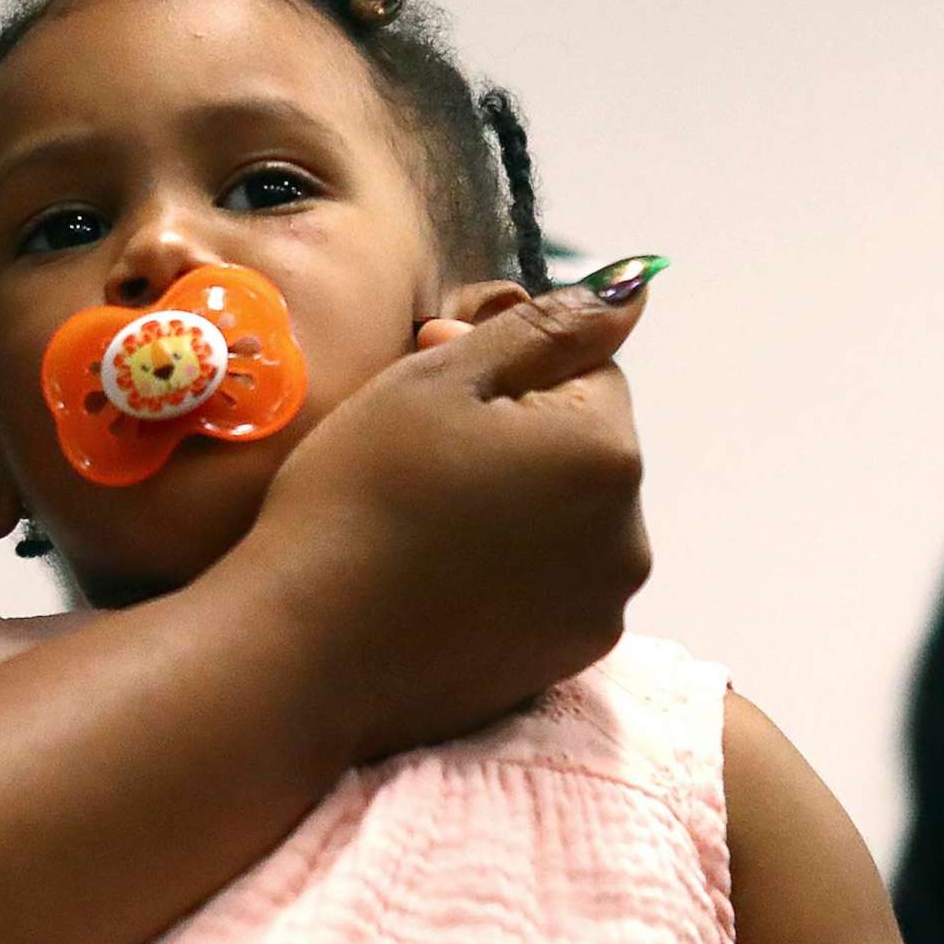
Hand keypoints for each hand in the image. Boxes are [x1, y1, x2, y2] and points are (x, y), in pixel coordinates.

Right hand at [241, 277, 653, 757]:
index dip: (504, 370)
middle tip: (416, 458)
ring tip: (423, 524)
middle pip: (579, 449)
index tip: (427, 393)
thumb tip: (636, 284)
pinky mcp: (566, 660)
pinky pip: (551, 586)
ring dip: (515, 506)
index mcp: (605, 451)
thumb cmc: (359, 496)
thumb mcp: (438, 381)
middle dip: (517, 438)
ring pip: (566, 519)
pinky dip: (508, 574)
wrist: (308, 647)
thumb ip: (545, 328)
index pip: (586, 369)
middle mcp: (628, 534)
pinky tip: (436, 579)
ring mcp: (601, 606)